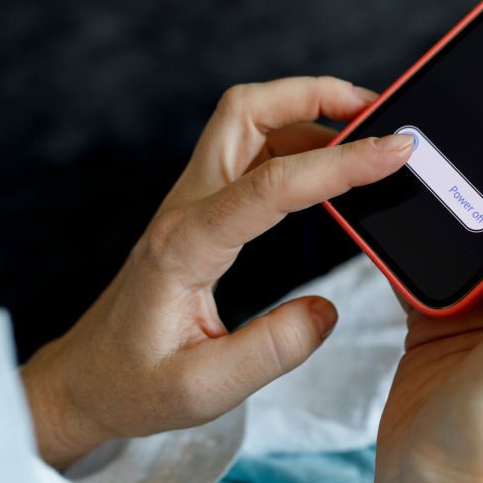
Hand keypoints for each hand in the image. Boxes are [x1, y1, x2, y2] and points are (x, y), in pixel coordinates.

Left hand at [21, 76, 414, 468]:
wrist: (87, 379)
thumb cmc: (136, 384)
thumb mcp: (203, 389)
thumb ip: (270, 351)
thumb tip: (327, 310)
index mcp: (189, 246)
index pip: (273, 183)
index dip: (340, 161)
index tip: (395, 150)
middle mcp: (187, 208)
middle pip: (246, 111)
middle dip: (314, 94)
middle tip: (376, 108)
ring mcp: (192, 202)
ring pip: (247, 120)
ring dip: (306, 108)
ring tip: (365, 129)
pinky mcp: (203, 209)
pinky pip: (251, 151)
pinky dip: (297, 138)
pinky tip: (329, 163)